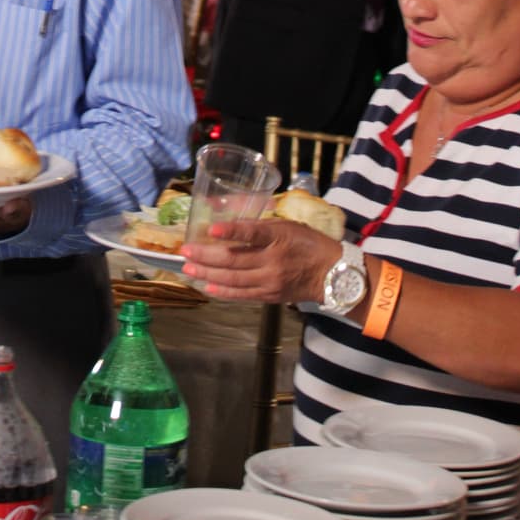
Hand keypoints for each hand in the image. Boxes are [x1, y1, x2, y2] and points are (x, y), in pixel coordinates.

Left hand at [181, 216, 338, 302]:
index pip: (252, 233)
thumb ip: (261, 227)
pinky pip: (242, 294)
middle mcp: (273, 260)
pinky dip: (223, 292)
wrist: (333, 273)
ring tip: (189, 269)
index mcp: (279, 236)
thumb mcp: (288, 226)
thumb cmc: (309, 244)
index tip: (210, 230)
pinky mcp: (270, 295)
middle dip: (206, 256)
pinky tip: (208, 287)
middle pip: (234, 259)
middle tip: (186, 252)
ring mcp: (270, 280)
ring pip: (233, 279)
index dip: (230, 231)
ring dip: (208, 274)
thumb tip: (230, 225)